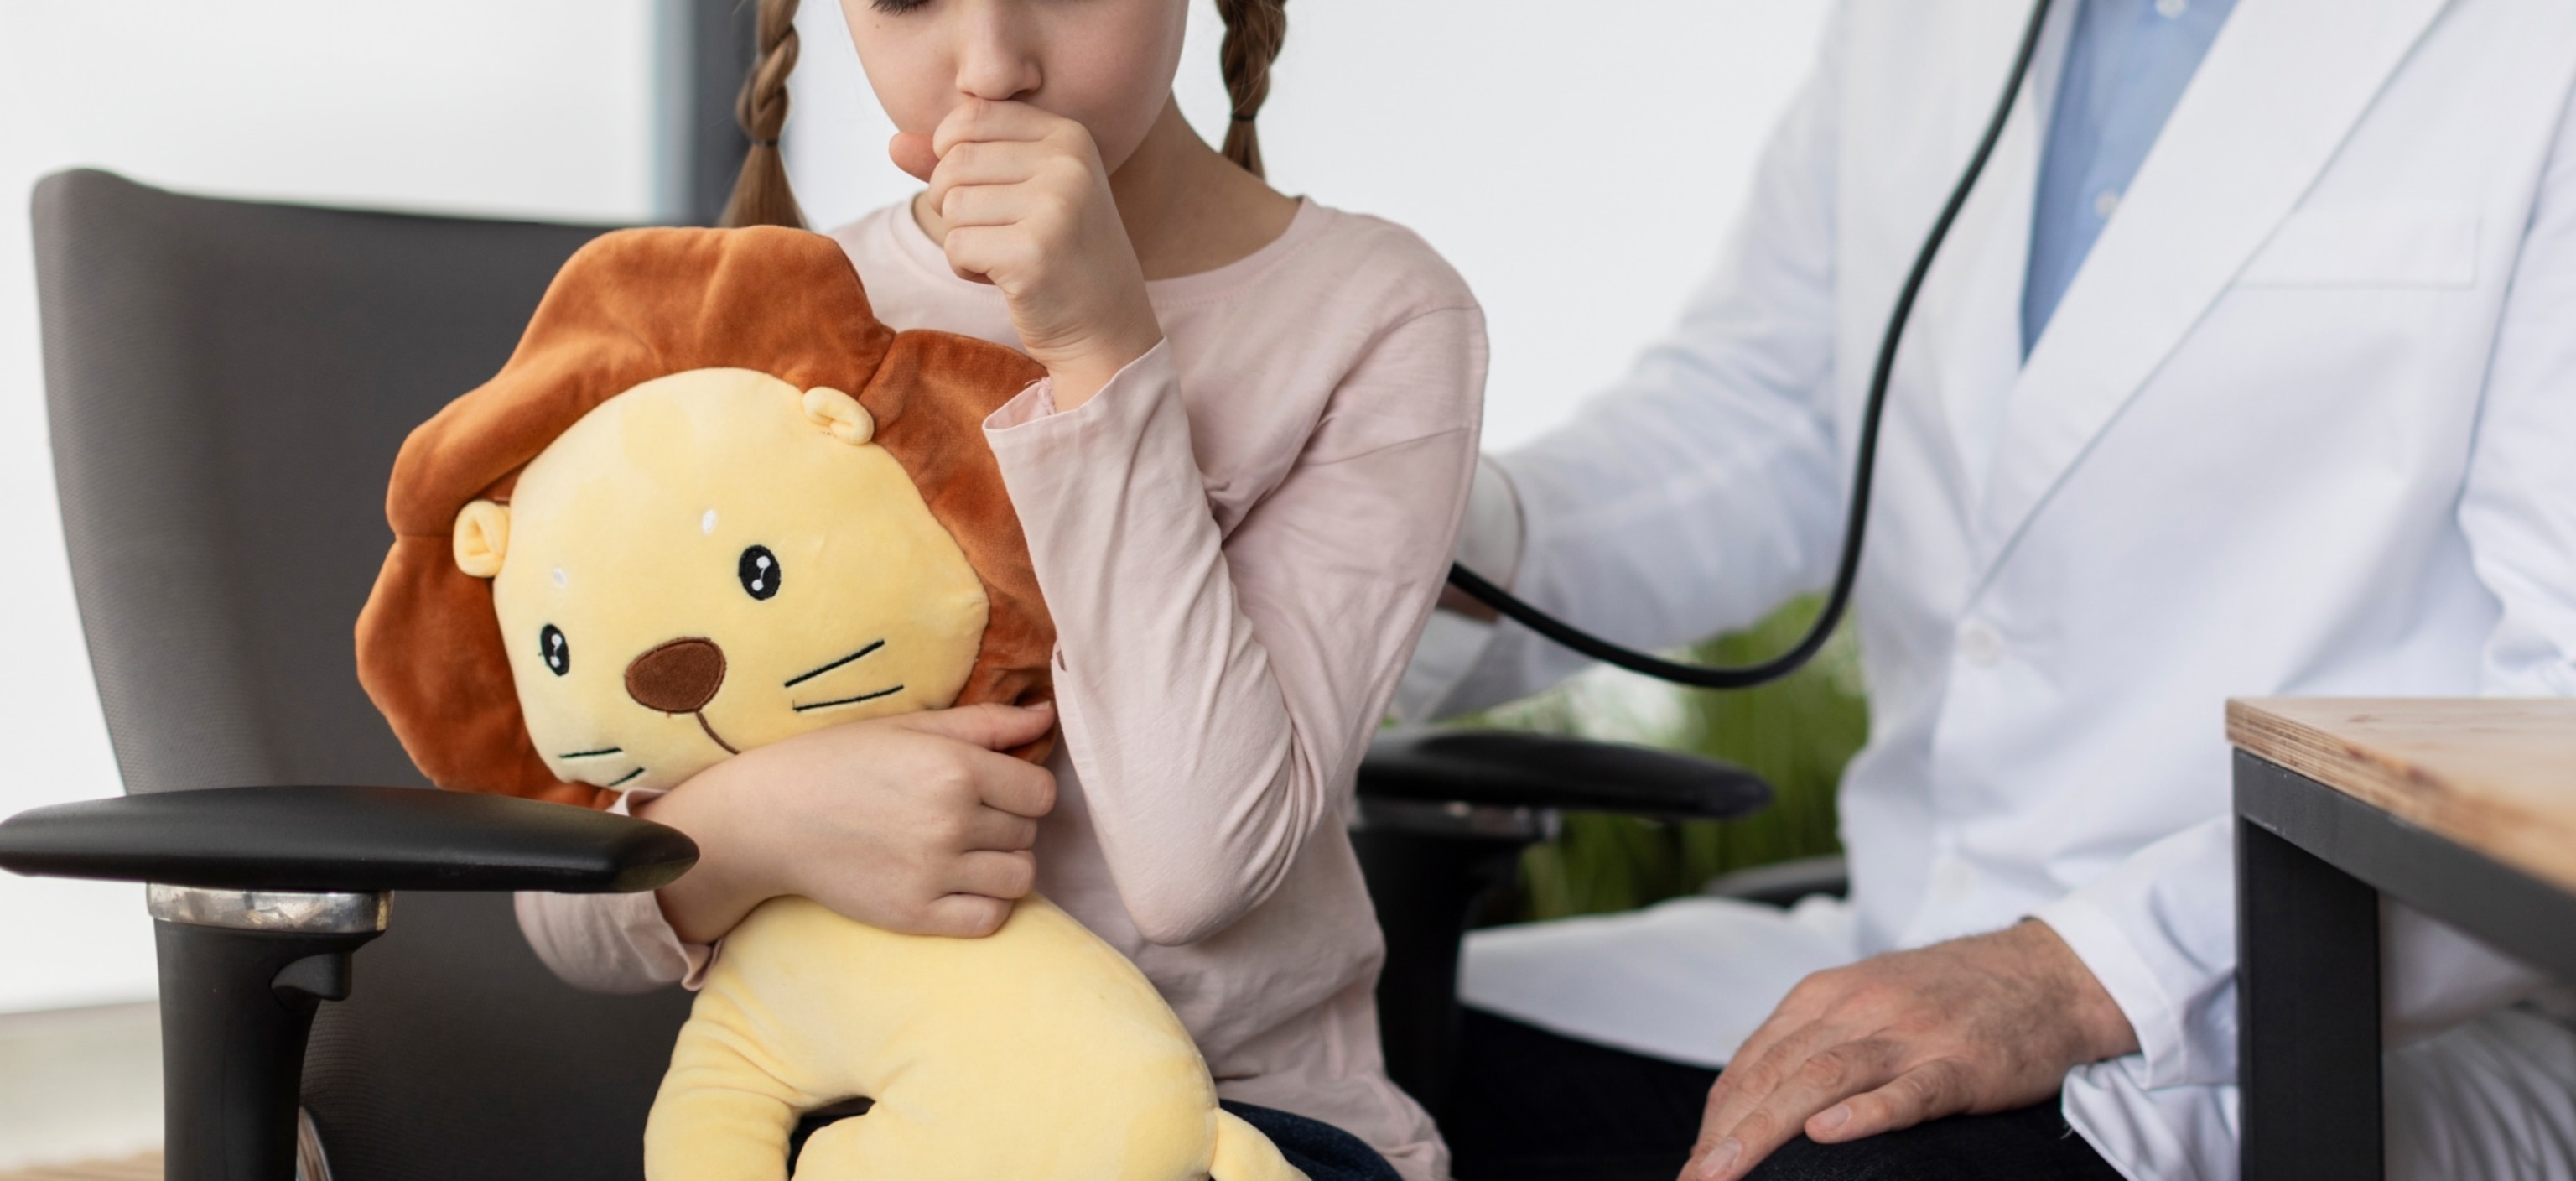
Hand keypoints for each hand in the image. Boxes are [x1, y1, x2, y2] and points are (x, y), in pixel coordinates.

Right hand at [641, 701, 1057, 942]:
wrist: (770, 817)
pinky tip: (959, 884)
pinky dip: (986, 904)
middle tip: (968, 817)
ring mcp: (933, 873)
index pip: (1041, 792)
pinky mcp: (915, 915)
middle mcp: (951, 822)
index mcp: (954, 768)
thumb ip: (986, 723)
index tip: (998, 789)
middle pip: (1029, 834)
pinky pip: (990, 918)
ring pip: (1020, 878)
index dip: (1025, 789)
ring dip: (1004, 865)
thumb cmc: (840, 762)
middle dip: (1008, 824)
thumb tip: (1048, 716)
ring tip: (968, 852)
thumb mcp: (910, 727)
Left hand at [893, 100, 1161, 408]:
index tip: (988, 194)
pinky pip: (955, 245)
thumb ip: (959, 162)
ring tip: (1006, 257)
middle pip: (954, 162)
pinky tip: (1006, 279)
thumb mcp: (1018, 194)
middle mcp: (1067, 162)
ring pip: (952, 205)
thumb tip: (891, 144)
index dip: (952, 158)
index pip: (970, 118)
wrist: (1107, 329)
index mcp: (1068, 135)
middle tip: (997, 234)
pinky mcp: (1034, 253)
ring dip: (963, 240)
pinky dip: (966, 268)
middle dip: (955, 205)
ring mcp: (1056, 206)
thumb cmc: (1060, 257)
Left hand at [1682, 920, 2138, 1179]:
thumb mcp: (1868, 1002)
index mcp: (1826, 996)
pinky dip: (1864, 1113)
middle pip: (1777, 1073)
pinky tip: (1827, 1135)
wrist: (2045, 973)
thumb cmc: (1950, 996)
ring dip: (1767, 1130)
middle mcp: (1858, 1008)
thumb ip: (1813, 1042)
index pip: (1754, 1062)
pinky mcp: (1960, 1064)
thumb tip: (1754, 1100)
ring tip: (1729, 1172)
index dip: (1717, 1117)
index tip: (1696, 1162)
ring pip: (1823, 1080)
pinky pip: (1907, 1091)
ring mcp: (1910, 1035)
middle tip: (1695, 1179)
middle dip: (1726, 1134)